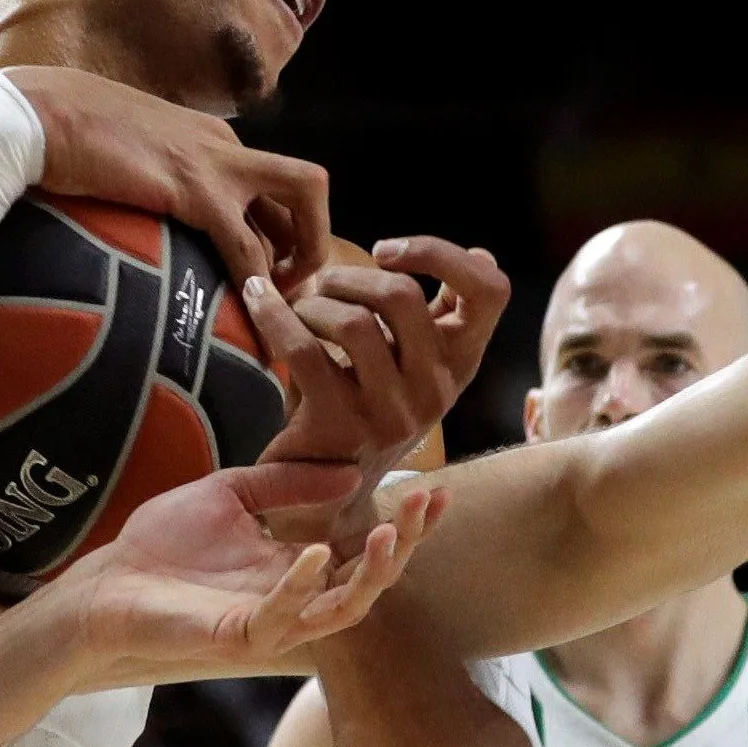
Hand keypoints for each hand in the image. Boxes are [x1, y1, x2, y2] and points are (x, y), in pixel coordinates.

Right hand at [0, 65, 330, 291]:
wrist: (38, 115)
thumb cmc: (67, 135)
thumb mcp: (128, 155)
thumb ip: (153, 180)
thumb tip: (146, 211)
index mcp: (212, 139)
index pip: (272, 184)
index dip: (283, 231)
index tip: (268, 272)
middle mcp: (227, 146)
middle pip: (307, 186)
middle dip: (313, 240)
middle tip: (287, 288)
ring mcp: (217, 164)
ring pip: (305, 201)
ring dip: (302, 259)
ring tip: (277, 305)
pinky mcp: (196, 191)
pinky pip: (249, 245)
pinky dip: (257, 284)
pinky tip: (248, 312)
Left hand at [46, 460, 442, 675]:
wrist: (107, 582)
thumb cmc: (163, 544)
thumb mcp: (232, 493)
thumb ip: (287, 484)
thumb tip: (350, 472)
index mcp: (298, 567)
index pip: (367, 550)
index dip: (406, 526)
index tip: (436, 489)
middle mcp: (295, 601)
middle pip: (371, 582)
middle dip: (405, 545)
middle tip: (424, 503)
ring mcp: (271, 624)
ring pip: (342, 610)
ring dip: (372, 574)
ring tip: (389, 532)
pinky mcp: (239, 638)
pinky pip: (283, 617)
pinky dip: (301, 585)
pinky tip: (315, 551)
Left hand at [243, 238, 511, 537]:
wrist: (326, 495)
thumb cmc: (365, 406)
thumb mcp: (411, 362)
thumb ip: (440, 312)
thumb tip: (481, 252)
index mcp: (459, 365)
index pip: (489, 291)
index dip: (441, 253)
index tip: (387, 251)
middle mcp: (436, 390)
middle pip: (402, 296)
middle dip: (351, 276)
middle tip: (325, 284)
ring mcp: (391, 413)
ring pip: (354, 322)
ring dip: (315, 302)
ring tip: (300, 307)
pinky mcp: (343, 428)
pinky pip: (306, 350)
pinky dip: (275, 315)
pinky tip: (258, 299)